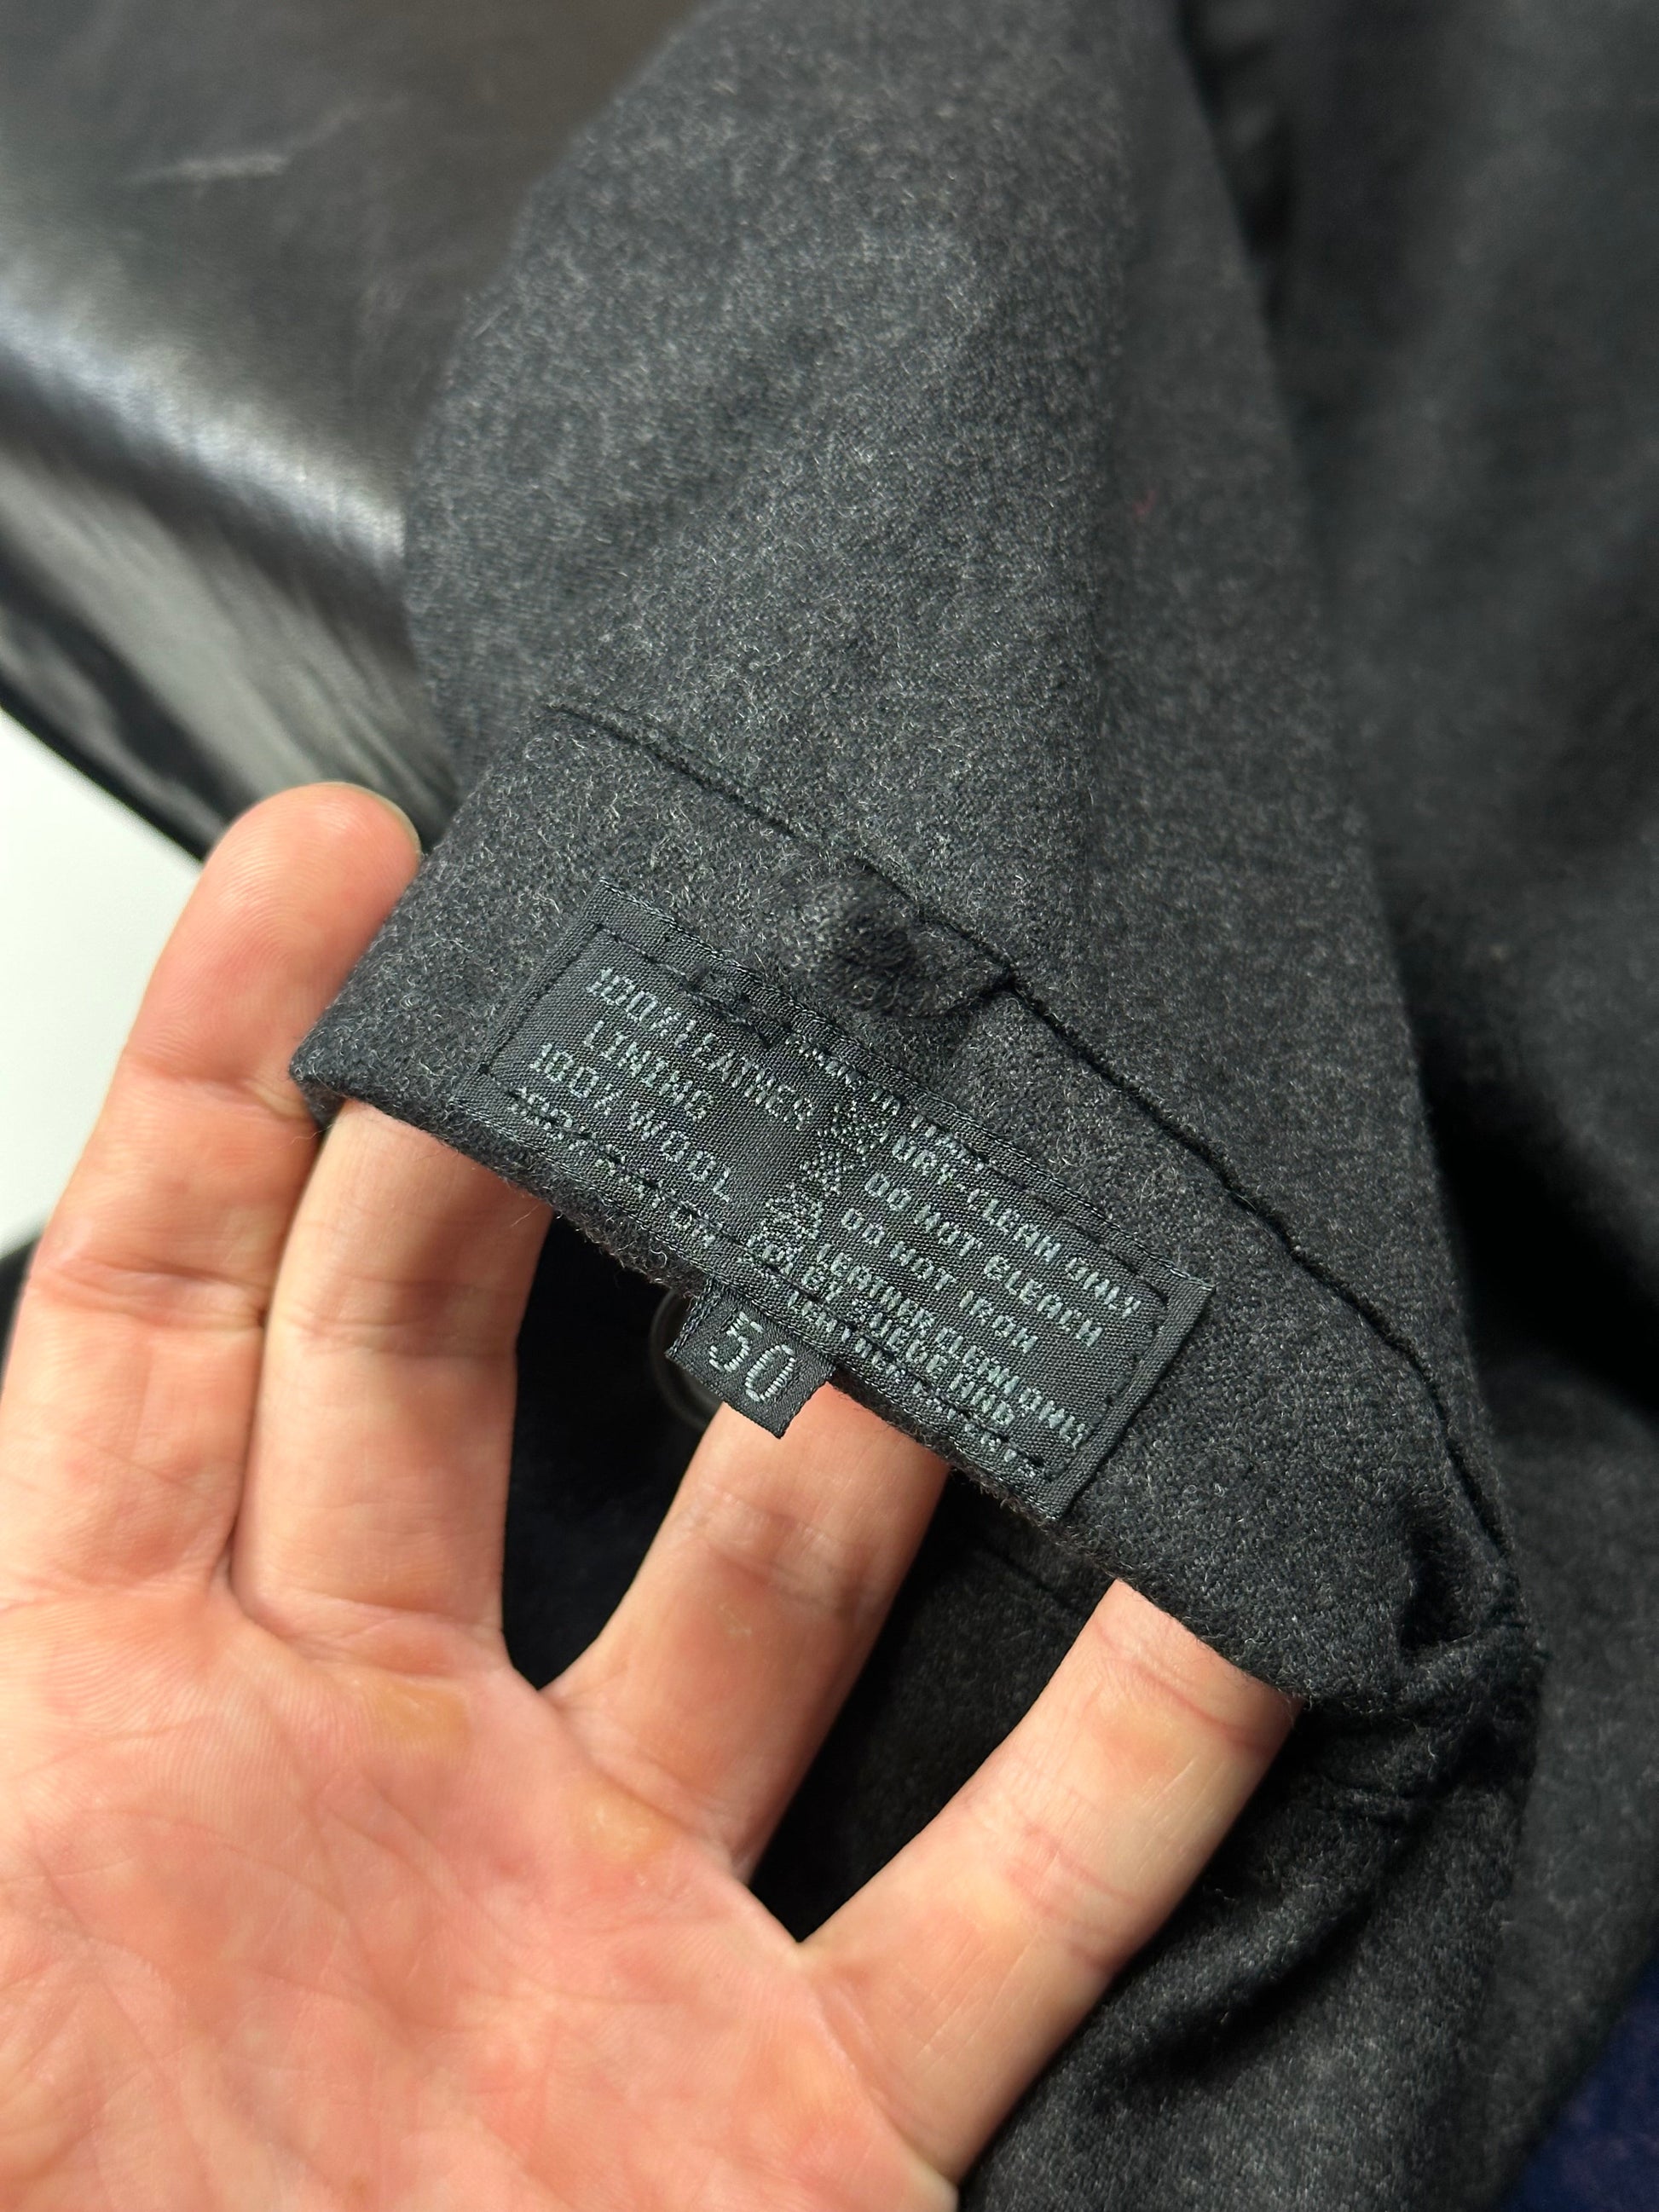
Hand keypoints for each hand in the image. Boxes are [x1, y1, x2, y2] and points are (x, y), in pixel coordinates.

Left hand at [0, 786, 1292, 2211]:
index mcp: (105, 1741)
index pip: (153, 1325)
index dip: (223, 1081)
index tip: (335, 858)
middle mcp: (375, 1783)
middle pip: (455, 1369)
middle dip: (526, 1142)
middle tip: (638, 946)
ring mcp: (611, 1934)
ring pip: (772, 1585)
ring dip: (864, 1390)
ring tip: (952, 1199)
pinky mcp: (810, 2126)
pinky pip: (1017, 1898)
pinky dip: (1140, 1744)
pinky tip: (1236, 1578)